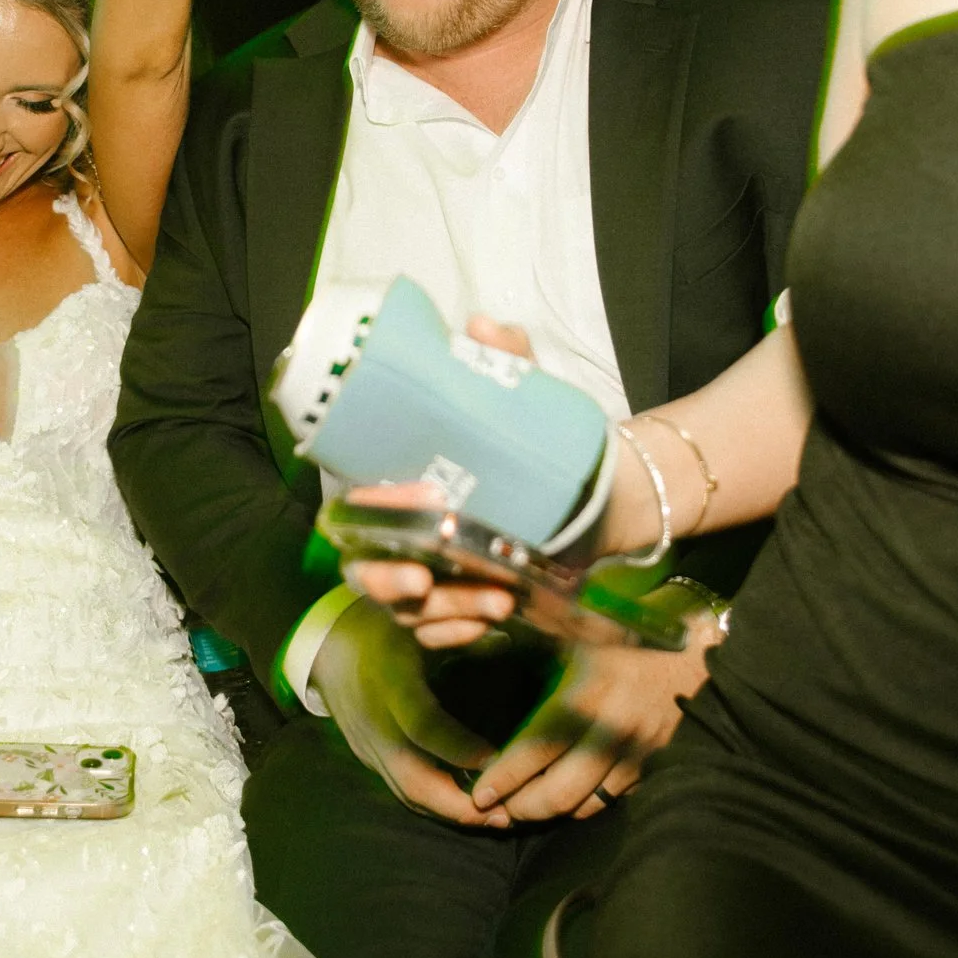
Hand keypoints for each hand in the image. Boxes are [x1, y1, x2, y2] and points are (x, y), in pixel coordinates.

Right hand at [310, 602, 510, 829]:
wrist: (328, 645)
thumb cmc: (385, 625)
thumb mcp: (418, 618)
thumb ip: (458, 629)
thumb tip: (506, 635)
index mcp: (387, 680)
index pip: (421, 725)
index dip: (458, 748)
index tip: (496, 759)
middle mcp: (374, 721)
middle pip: (411, 777)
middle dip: (458, 805)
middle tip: (504, 815)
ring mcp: (367, 745)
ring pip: (406, 793)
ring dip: (449, 812)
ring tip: (495, 819)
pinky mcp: (367, 758)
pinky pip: (400, 789)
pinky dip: (434, 803)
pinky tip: (468, 807)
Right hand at [339, 313, 543, 645]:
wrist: (595, 496)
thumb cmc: (540, 444)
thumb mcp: (525, 397)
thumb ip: (505, 358)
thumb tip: (482, 323)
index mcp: (409, 487)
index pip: (362, 506)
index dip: (370, 510)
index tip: (408, 502)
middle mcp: (411, 535)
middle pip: (366, 569)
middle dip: (384, 579)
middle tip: (422, 578)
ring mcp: (435, 575)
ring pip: (409, 609)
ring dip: (443, 610)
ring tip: (495, 598)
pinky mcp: (464, 605)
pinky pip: (440, 634)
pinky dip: (459, 632)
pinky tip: (493, 616)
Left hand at [470, 630, 715, 823]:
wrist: (697, 670)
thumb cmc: (630, 649)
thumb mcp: (584, 638)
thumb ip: (542, 640)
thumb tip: (493, 630)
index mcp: (589, 692)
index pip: (537, 747)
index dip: (504, 777)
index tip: (479, 792)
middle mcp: (611, 730)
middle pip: (557, 793)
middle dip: (519, 809)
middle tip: (492, 812)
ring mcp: (634, 757)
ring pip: (581, 807)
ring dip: (545, 815)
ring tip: (517, 811)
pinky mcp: (649, 774)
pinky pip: (605, 804)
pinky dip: (577, 809)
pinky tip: (558, 803)